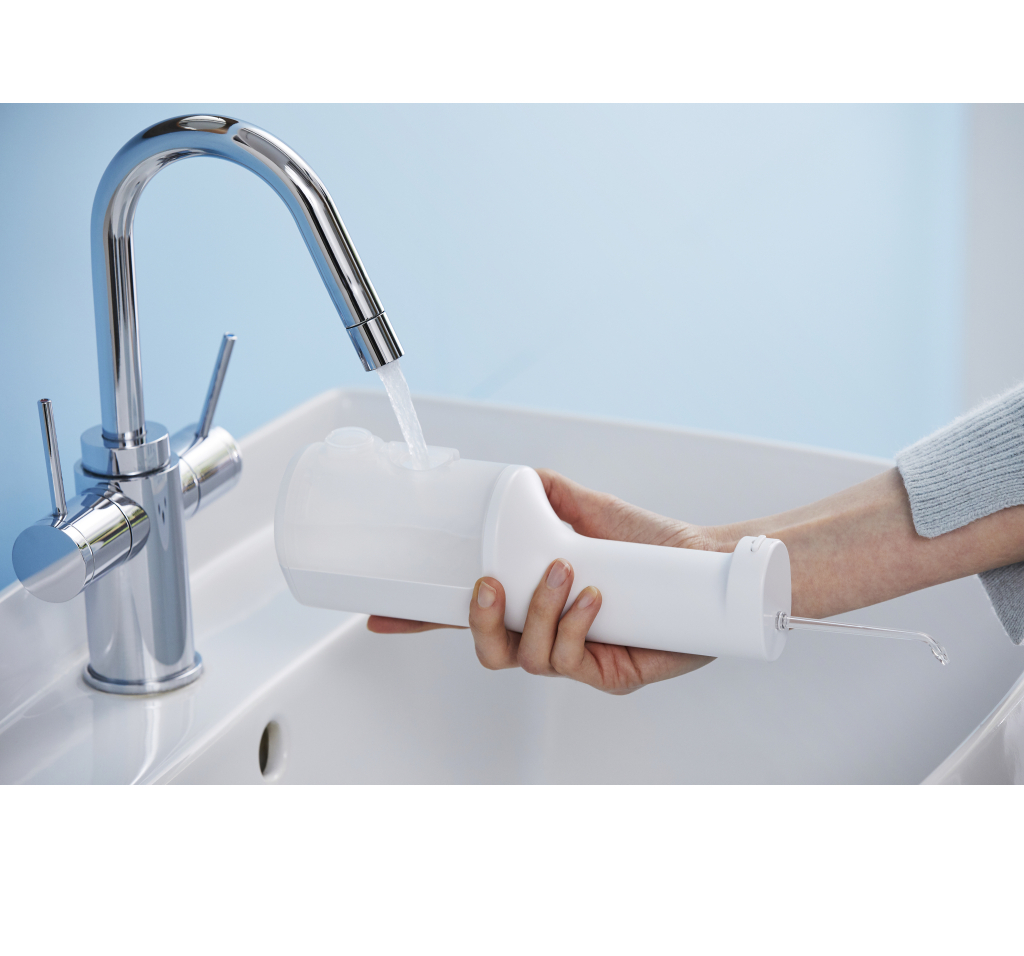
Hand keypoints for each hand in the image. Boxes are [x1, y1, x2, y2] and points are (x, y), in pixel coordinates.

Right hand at [367, 469, 719, 691]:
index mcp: (532, 601)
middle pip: (486, 649)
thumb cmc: (647, 545)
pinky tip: (594, 599)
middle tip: (492, 583)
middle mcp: (546, 634)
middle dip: (479, 619)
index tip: (380, 616)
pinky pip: (570, 663)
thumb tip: (512, 476)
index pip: (465, 615)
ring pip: (524, 658)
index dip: (421, 619)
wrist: (701, 564)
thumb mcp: (587, 509)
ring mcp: (575, 659)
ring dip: (536, 612)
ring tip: (564, 574)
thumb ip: (547, 493)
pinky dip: (573, 625)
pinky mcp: (608, 675)